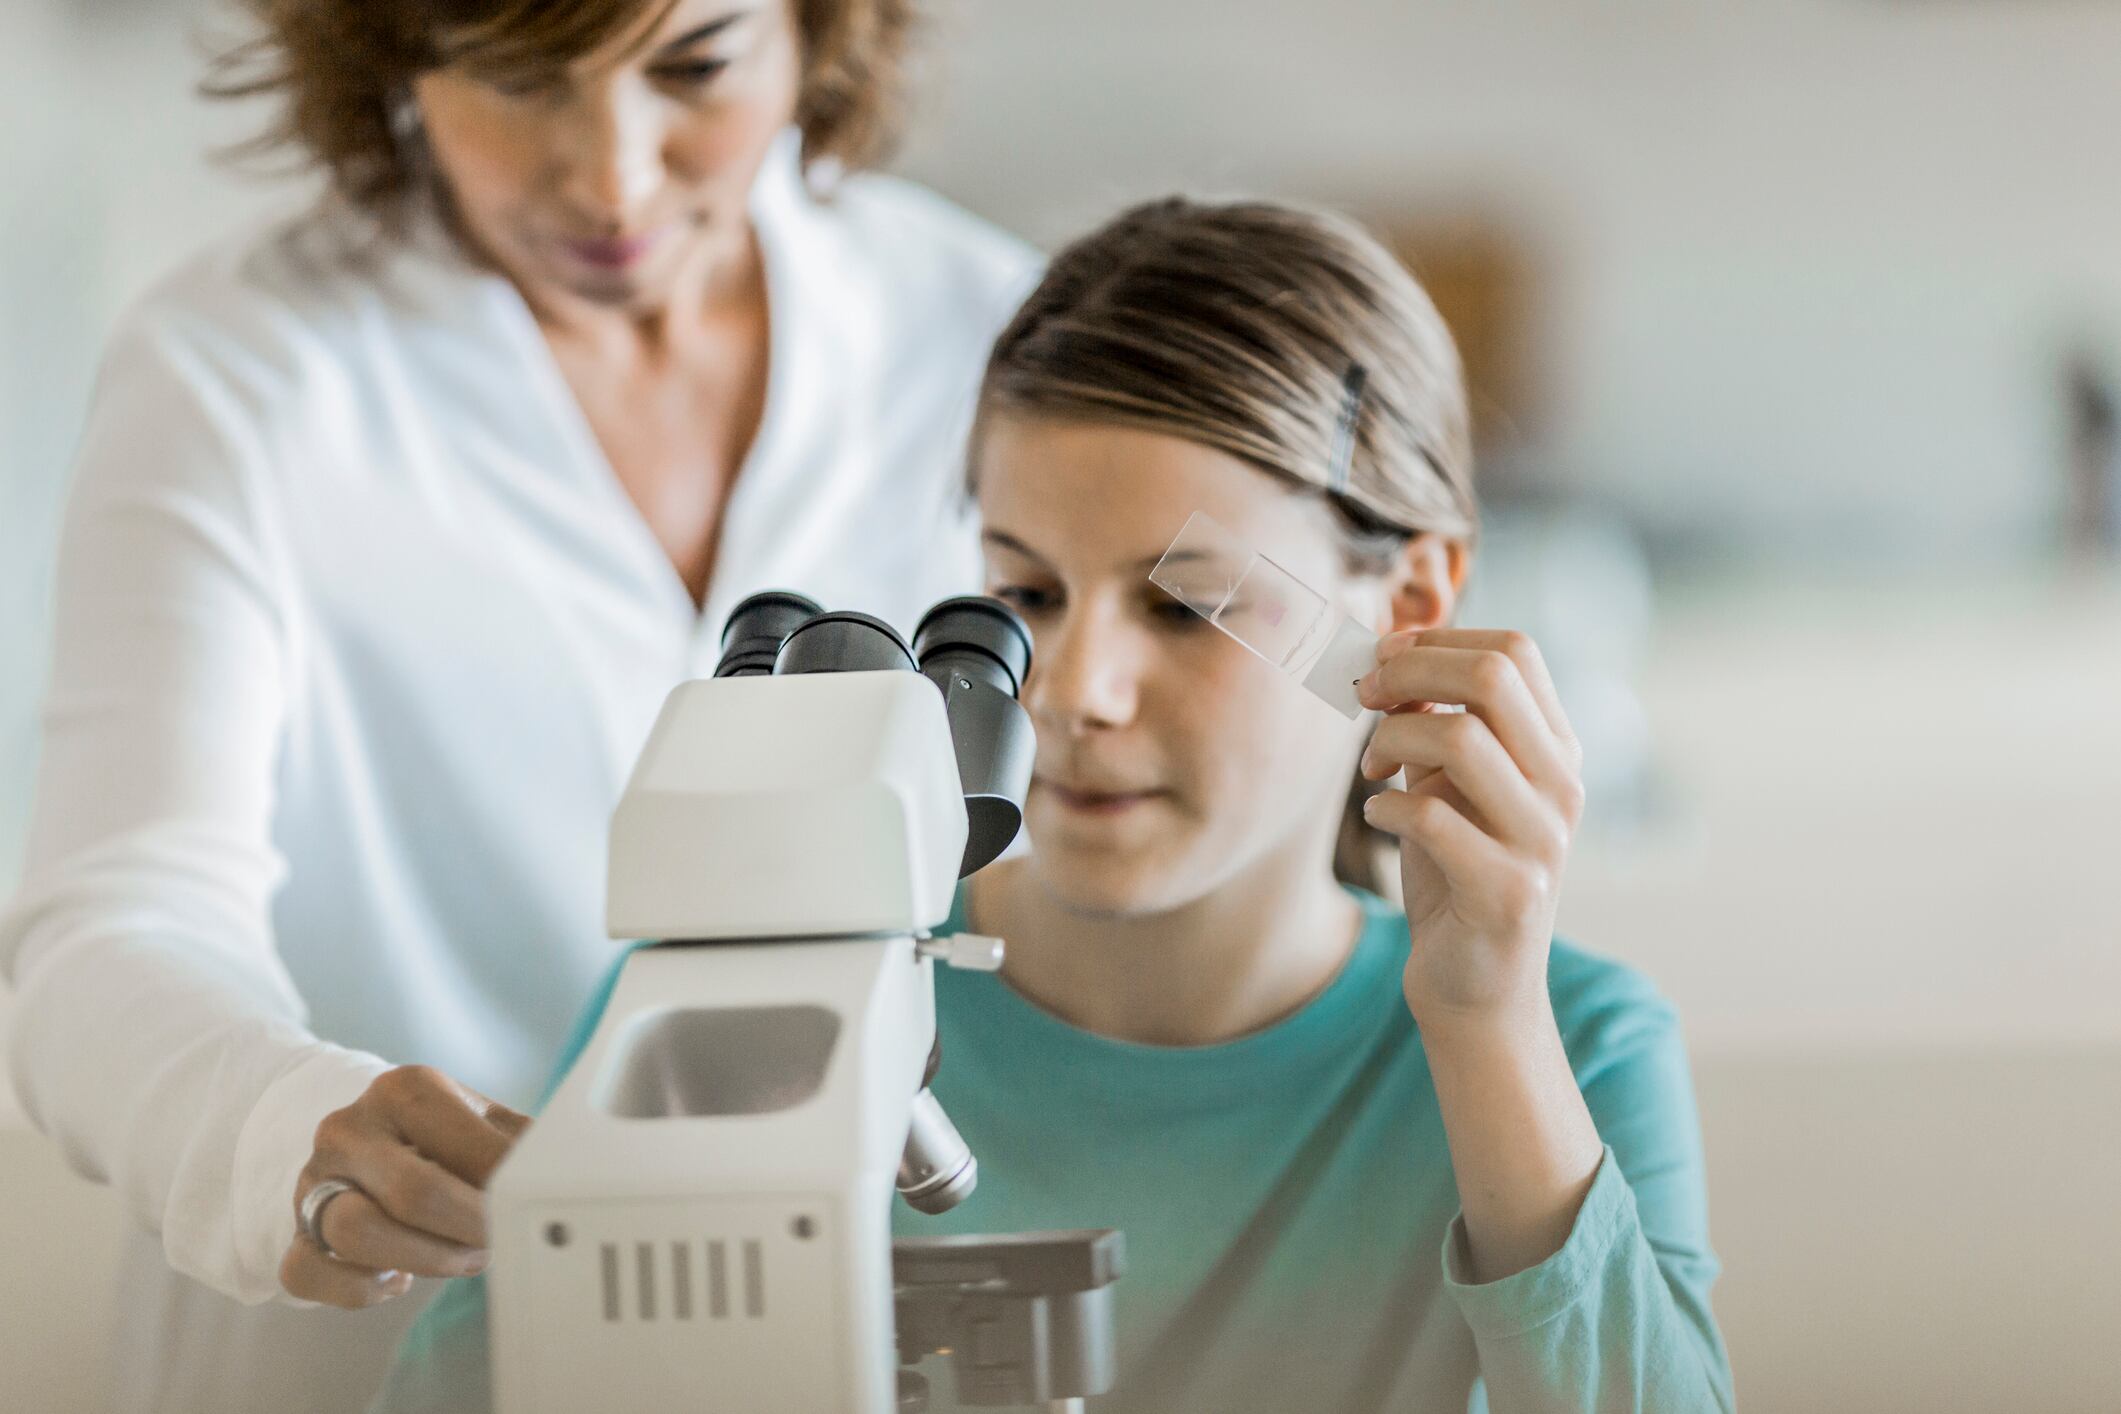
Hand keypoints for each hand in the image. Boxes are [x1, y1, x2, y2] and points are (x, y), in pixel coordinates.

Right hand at [281, 1065, 529, 1306]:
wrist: (374, 1136)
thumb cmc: (448, 1135)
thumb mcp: (489, 1123)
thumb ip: (524, 1148)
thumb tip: (573, 1180)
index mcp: (405, 1088)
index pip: (469, 1152)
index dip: (511, 1195)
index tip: (535, 1211)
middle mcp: (349, 1127)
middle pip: (414, 1194)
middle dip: (472, 1230)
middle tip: (500, 1239)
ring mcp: (313, 1179)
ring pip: (356, 1234)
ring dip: (426, 1259)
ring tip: (463, 1256)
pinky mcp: (294, 1230)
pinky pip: (305, 1274)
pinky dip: (359, 1289)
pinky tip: (399, 1279)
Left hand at [1355, 629, 1585, 1032]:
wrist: (1477, 990)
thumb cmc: (1453, 874)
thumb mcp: (1445, 786)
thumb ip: (1432, 722)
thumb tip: (1390, 656)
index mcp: (1556, 751)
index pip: (1515, 651)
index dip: (1437, 641)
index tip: (1383, 661)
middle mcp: (1563, 787)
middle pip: (1493, 675)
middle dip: (1410, 670)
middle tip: (1364, 695)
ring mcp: (1544, 841)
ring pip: (1460, 737)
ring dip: (1391, 738)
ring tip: (1371, 767)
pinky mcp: (1509, 893)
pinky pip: (1432, 815)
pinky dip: (1386, 804)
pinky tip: (1379, 815)